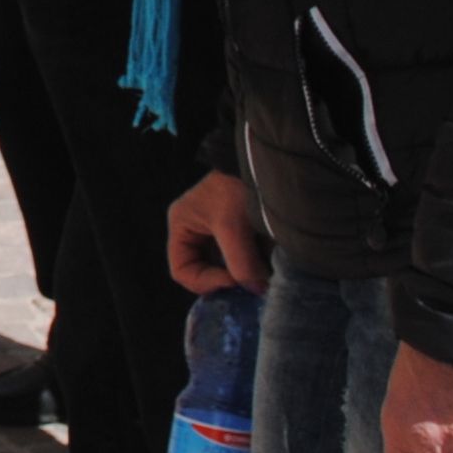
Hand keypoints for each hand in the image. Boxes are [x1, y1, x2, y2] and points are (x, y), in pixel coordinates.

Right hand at [166, 169, 271, 295]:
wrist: (264, 162)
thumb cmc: (235, 187)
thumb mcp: (232, 226)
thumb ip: (241, 263)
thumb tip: (257, 290)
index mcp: (182, 227)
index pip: (182, 270)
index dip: (205, 282)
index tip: (233, 280)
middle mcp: (197, 232)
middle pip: (206, 271)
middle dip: (229, 279)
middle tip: (251, 281)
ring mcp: (219, 232)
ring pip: (227, 266)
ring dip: (245, 271)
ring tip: (264, 268)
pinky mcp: (241, 231)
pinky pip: (244, 258)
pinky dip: (256, 263)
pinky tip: (270, 258)